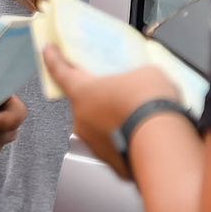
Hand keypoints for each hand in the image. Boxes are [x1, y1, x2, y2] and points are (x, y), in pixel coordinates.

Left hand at [42, 45, 178, 181]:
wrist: (163, 145)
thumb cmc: (149, 106)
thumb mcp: (145, 73)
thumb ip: (132, 75)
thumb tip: (139, 80)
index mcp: (83, 92)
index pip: (60, 71)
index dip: (53, 58)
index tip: (47, 49)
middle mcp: (81, 119)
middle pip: (84, 102)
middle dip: (99, 96)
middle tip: (120, 90)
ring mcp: (94, 144)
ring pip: (99, 125)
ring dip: (113, 119)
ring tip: (139, 114)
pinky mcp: (110, 162)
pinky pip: (114, 143)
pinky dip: (124, 137)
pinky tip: (142, 131)